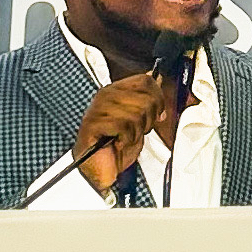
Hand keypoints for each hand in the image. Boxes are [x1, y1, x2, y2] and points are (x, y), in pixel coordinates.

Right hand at [72, 73, 167, 194]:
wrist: (100, 169)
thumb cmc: (116, 146)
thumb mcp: (139, 121)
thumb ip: (148, 101)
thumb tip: (158, 82)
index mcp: (116, 90)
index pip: (145, 81)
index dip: (158, 99)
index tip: (156, 114)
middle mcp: (106, 95)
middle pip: (145, 99)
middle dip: (148, 120)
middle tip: (136, 130)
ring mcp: (98, 108)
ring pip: (136, 114)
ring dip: (135, 133)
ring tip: (125, 138)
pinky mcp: (93, 123)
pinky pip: (123, 126)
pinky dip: (125, 139)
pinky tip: (118, 142)